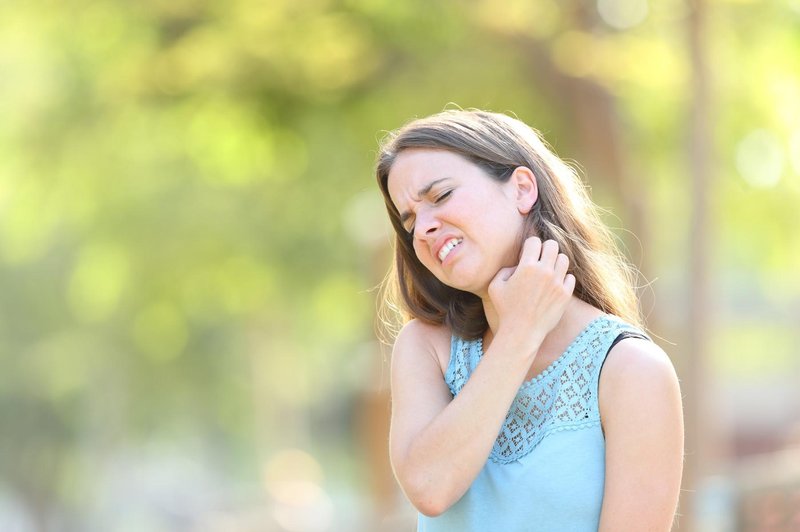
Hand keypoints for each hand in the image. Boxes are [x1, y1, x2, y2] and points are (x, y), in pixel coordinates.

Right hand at [488, 237, 575, 354]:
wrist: (522, 332)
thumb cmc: (505, 309)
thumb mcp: (495, 286)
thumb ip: (505, 270)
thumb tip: (518, 265)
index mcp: (527, 267)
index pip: (534, 241)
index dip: (530, 245)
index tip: (527, 254)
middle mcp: (544, 272)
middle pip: (552, 245)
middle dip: (545, 249)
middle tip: (540, 258)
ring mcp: (557, 283)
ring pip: (564, 259)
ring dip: (555, 262)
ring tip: (548, 271)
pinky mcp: (565, 294)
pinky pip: (570, 277)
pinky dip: (563, 278)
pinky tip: (555, 284)